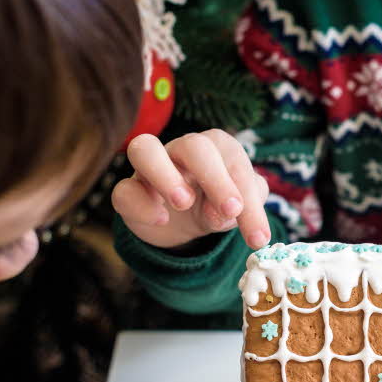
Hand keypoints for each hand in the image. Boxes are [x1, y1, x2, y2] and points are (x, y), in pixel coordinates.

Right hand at [113, 131, 270, 249]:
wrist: (185, 224)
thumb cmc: (218, 204)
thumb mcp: (240, 208)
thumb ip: (245, 206)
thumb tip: (228, 211)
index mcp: (218, 148)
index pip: (234, 161)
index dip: (248, 196)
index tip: (258, 235)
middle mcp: (183, 149)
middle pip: (194, 146)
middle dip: (216, 179)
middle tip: (231, 210)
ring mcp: (151, 167)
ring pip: (144, 149)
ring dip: (165, 174)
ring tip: (184, 203)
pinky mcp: (129, 190)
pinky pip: (124, 189)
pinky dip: (141, 204)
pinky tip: (161, 219)